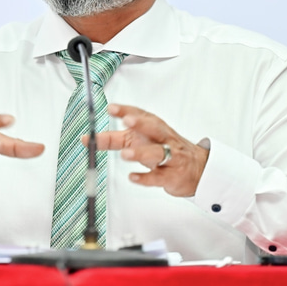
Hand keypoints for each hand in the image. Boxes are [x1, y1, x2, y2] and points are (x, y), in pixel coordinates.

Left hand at [88, 104, 208, 196]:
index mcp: (154, 127)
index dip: (127, 110)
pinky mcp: (172, 176)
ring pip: (157, 152)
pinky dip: (146, 178)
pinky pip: (159, 177)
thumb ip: (113, 139)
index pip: (141, 115)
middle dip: (141, 123)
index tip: (111, 108)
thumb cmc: (164, 149)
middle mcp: (163, 139)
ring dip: (141, 153)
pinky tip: (133, 177)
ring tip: (125, 154)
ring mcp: (170, 157)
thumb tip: (88, 139)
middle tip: (127, 120)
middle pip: (154, 128)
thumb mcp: (139, 140)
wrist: (198, 169)